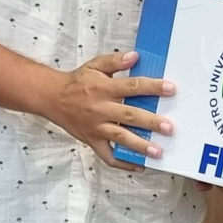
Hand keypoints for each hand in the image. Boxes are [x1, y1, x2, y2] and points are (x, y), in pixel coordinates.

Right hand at [45, 50, 174, 167]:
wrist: (52, 98)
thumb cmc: (77, 82)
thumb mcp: (95, 65)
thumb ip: (115, 61)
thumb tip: (135, 56)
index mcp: (104, 88)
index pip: (132, 87)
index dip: (152, 87)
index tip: (171, 89)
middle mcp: (101, 108)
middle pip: (129, 115)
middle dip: (150, 122)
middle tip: (169, 127)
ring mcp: (97, 127)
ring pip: (121, 138)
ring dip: (140, 145)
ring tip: (158, 151)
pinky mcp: (92, 141)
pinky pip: (108, 156)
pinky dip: (123, 163)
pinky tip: (139, 165)